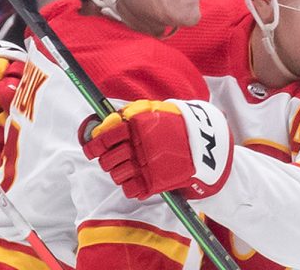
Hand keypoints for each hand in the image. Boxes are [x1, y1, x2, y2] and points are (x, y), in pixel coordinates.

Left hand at [81, 99, 232, 199]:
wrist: (208, 145)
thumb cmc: (178, 125)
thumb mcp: (156, 109)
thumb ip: (130, 113)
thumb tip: (104, 121)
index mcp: (138, 124)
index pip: (104, 136)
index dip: (93, 145)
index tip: (91, 148)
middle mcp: (140, 145)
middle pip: (107, 159)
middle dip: (107, 160)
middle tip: (113, 158)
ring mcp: (147, 166)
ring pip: (117, 175)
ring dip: (119, 173)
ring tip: (130, 168)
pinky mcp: (155, 183)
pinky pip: (130, 190)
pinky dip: (131, 186)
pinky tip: (139, 178)